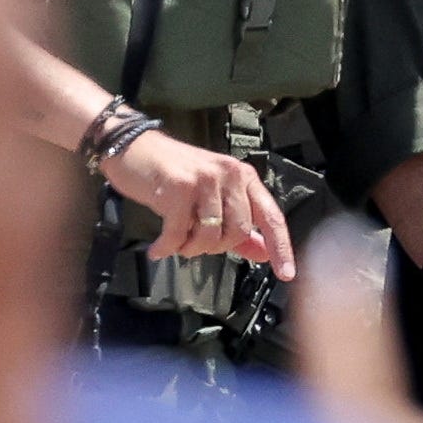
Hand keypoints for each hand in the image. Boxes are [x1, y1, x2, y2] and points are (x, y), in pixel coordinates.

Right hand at [99, 129, 296, 279]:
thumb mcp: (213, 196)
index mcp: (244, 177)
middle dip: (215, 247)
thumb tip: (264, 253)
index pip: (271, 216)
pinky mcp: (179, 188)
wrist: (135, 148)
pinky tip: (157, 249)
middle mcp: (230, 174)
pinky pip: (179, 235)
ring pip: (211, 236)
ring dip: (190, 248)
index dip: (281, 247)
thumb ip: (239, 226)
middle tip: (192, 241)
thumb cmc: (174, 175)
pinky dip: (167, 247)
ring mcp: (206, 180)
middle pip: (238, 232)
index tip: (287, 274)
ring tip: (176, 240)